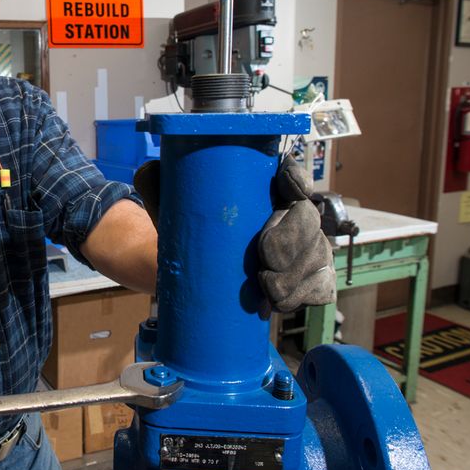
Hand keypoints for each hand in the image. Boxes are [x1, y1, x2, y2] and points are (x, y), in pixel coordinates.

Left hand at [133, 158, 334, 311]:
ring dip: (297, 274)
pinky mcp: (302, 282)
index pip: (292, 176)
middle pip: (308, 219)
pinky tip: (282, 302)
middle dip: (293, 238)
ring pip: (317, 255)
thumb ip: (157, 181)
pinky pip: (319, 287)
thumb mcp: (167, 204)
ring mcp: (300, 250)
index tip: (287, 187)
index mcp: (263, 190)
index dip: (298, 179)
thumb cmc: (184, 232)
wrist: (186, 274)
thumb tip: (150, 167)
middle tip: (266, 259)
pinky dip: (305, 294)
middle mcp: (288, 217)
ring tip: (267, 288)